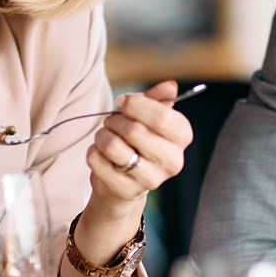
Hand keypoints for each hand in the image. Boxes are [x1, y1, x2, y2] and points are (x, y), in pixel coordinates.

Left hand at [81, 80, 193, 233]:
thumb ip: (158, 99)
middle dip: (115, 120)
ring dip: (102, 135)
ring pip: (113, 145)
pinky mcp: (125, 190)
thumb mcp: (149, 116)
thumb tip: (170, 86)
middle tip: (112, 122)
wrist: (125, 181)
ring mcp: (150, 179)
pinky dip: (93, 151)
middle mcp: (172, 161)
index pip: (161, 117)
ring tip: (106, 138)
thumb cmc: (138, 141)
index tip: (122, 102)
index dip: (135, 104)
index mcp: (182, 137)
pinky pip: (97, 159)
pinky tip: (102, 156)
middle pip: (134, 130)